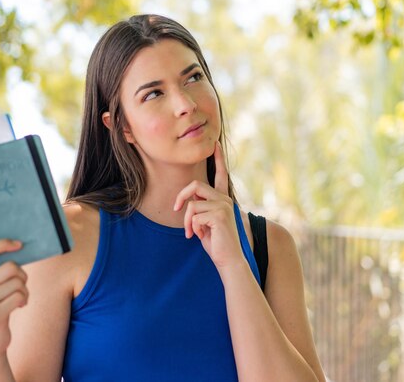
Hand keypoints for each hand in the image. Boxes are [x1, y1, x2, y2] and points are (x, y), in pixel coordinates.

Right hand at [0, 239, 28, 361]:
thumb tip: (18, 247)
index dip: (4, 243)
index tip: (19, 245)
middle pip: (11, 267)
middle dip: (23, 275)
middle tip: (21, 285)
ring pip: (18, 282)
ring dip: (25, 290)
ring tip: (19, 299)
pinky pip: (20, 295)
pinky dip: (24, 300)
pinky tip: (19, 307)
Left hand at [173, 142, 244, 269]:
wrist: (228, 259)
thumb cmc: (216, 242)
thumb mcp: (206, 222)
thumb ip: (201, 207)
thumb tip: (190, 200)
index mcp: (223, 199)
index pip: (221, 174)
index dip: (218, 158)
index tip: (215, 143)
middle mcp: (224, 199)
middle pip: (196, 185)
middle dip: (181, 197)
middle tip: (176, 210)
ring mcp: (223, 206)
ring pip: (192, 204)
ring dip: (187, 221)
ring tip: (192, 233)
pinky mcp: (218, 215)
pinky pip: (194, 215)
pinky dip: (193, 227)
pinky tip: (200, 236)